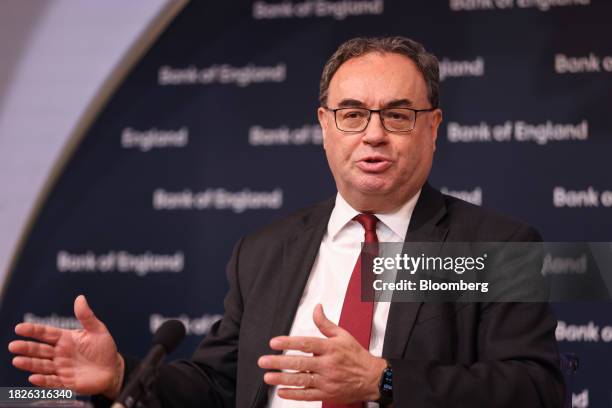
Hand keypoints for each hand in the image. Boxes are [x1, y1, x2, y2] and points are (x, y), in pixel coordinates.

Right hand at [8, 295, 123, 398]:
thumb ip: (86, 316)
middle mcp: (60, 353)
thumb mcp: (97, 330)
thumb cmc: (104, 349)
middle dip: (26, 348)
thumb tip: (80, 298)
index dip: (33, 331)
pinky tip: (33, 378)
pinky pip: (52, 381)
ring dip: (30, 363)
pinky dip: (43, 380)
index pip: (46, 333)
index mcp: (66, 339)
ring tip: (17, 360)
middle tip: (13, 346)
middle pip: (40, 350)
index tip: (20, 328)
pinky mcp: (66, 382)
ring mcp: (62, 368)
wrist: (113, 369)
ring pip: (42, 366)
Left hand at [258, 304, 386, 402]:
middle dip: (280, 362)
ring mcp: (327, 380)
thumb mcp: (343, 335)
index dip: (289, 343)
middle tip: (264, 361)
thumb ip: (325, 323)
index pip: (306, 344)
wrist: (372, 378)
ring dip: (283, 378)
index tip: (274, 342)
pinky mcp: (327, 393)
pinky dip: (294, 394)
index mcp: (330, 348)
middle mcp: (328, 364)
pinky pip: (308, 395)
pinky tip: (282, 391)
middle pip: (300, 363)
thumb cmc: (356, 356)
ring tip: (269, 376)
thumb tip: (316, 308)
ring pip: (302, 380)